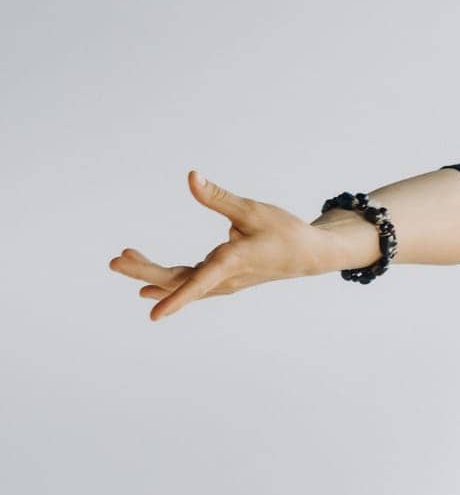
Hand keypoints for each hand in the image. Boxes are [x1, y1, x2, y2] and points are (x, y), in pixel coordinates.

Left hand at [108, 170, 330, 321]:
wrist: (308, 255)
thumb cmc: (285, 231)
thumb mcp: (252, 210)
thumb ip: (218, 197)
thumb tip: (191, 178)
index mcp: (233, 262)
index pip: (199, 282)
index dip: (176, 298)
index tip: (153, 316)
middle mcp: (224, 278)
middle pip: (177, 281)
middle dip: (144, 271)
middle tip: (116, 261)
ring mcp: (223, 283)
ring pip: (180, 284)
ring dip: (151, 274)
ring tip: (123, 258)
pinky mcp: (222, 281)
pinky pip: (189, 286)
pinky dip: (167, 285)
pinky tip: (145, 288)